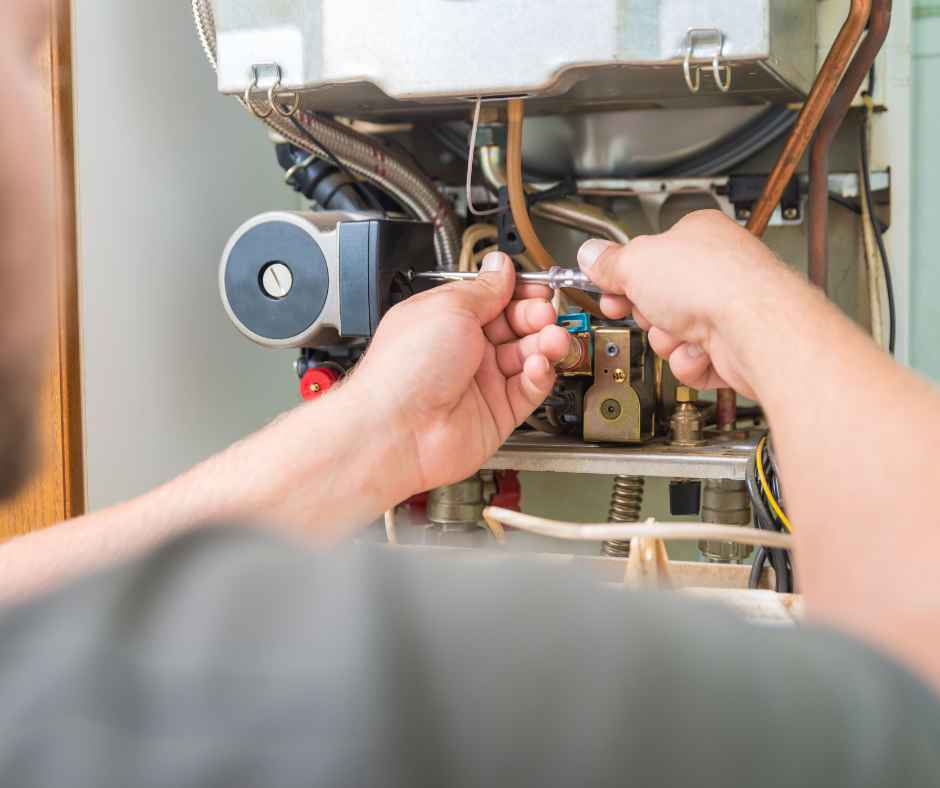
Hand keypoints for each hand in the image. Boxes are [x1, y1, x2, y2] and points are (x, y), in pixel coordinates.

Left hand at [349, 252, 569, 493]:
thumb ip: (484, 289)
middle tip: (545, 314)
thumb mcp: (449, 307)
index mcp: (447, 319)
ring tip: (551, 338)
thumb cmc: (404, 370)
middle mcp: (464, 350)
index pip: (495, 298)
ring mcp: (481, 382)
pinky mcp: (497, 413)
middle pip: (516, 326)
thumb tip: (500, 266)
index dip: (519, 292)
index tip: (539, 288)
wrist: (396, 429)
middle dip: (536, 316)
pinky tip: (538, 365)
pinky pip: (529, 389)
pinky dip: (540, 375)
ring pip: (528, 357)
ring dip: (545, 344)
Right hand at [577, 209, 797, 398]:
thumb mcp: (636, 262)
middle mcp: (716, 269)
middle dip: (646, 312)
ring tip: (680, 331)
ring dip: (667, 339)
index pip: (648, 255)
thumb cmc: (713, 283)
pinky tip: (700, 350)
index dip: (622, 274)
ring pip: (671, 334)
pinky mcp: (734, 347)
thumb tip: (590, 255)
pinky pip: (691, 360)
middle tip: (646, 310)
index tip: (607, 286)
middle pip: (657, 298)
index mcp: (696, 235)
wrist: (755, 329)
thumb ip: (608, 262)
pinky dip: (690, 361)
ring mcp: (727, 309)